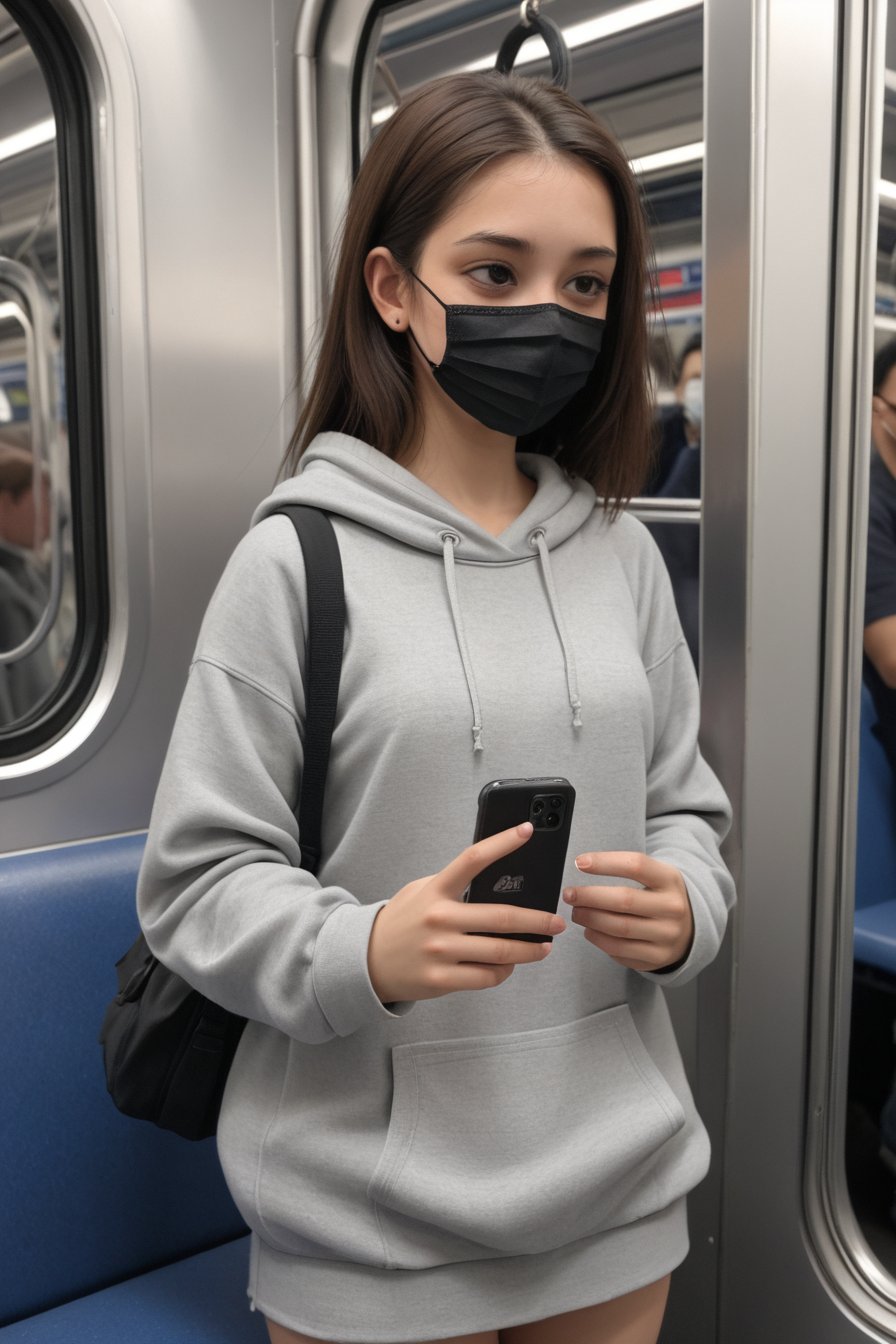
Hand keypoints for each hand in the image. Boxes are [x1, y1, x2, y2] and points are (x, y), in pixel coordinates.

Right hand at [367, 822, 566, 1002]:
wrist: (366, 959)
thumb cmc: (403, 921)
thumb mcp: (421, 892)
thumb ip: (453, 886)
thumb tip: (499, 885)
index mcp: (436, 890)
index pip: (473, 859)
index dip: (503, 842)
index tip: (527, 831)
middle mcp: (440, 918)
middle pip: (502, 916)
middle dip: (538, 920)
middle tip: (557, 922)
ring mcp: (440, 951)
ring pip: (500, 951)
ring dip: (529, 950)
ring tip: (543, 947)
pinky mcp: (441, 979)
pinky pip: (486, 976)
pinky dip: (504, 972)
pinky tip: (510, 966)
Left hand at [562, 851, 692, 972]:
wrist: (689, 930)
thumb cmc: (659, 897)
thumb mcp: (655, 876)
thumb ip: (625, 870)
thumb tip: (583, 865)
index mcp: (670, 880)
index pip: (636, 865)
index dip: (605, 863)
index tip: (580, 862)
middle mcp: (672, 908)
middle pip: (624, 900)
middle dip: (590, 896)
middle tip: (569, 894)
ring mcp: (667, 935)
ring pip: (619, 928)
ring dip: (590, 919)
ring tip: (577, 912)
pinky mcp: (657, 957)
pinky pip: (620, 950)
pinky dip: (599, 940)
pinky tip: (590, 931)